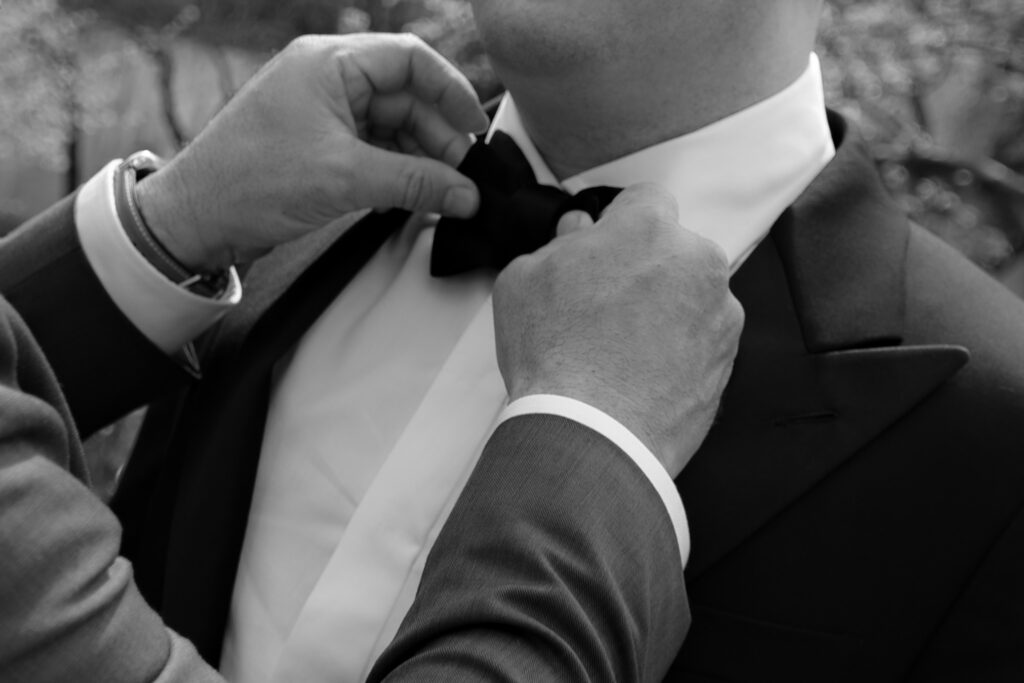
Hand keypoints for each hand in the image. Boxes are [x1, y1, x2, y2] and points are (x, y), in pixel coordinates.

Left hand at [135, 33, 487, 271]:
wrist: (195, 219)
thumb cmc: (250, 182)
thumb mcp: (347, 179)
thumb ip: (416, 183)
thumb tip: (467, 194)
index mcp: (330, 62)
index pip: (411, 60)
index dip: (451, 93)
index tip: (476, 131)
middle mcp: (327, 78)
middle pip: (406, 96)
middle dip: (438, 136)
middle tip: (463, 177)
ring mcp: (322, 112)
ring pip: (391, 125)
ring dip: (419, 158)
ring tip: (443, 193)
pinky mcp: (318, 145)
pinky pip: (372, 148)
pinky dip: (396, 170)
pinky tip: (411, 195)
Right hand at [493, 184, 743, 477]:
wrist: (592, 432)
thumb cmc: (554, 352)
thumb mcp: (523, 279)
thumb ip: (559, 243)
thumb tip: (580, 233)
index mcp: (648, 227)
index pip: (646, 198)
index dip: (621, 222)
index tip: (606, 246)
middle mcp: (696, 261)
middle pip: (673, 249)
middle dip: (646, 268)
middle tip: (605, 305)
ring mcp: (720, 313)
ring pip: (692, 296)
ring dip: (667, 310)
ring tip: (622, 349)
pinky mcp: (727, 361)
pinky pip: (702, 341)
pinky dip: (679, 351)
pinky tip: (642, 374)